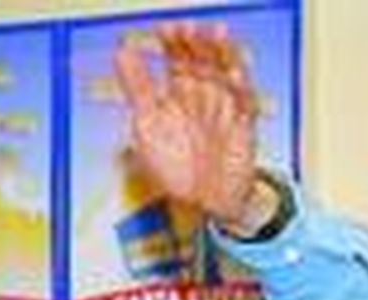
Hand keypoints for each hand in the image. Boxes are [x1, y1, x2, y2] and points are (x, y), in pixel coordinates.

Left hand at [114, 21, 263, 229]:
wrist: (202, 206)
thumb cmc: (175, 169)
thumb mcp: (146, 125)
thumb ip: (136, 87)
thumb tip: (122, 50)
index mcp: (178, 93)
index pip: (177, 57)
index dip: (172, 41)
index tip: (164, 28)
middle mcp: (203, 96)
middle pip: (204, 59)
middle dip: (197, 41)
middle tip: (189, 26)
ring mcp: (225, 109)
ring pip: (228, 73)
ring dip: (224, 53)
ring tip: (216, 34)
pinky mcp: (243, 127)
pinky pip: (246, 104)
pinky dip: (242, 88)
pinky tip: (234, 74)